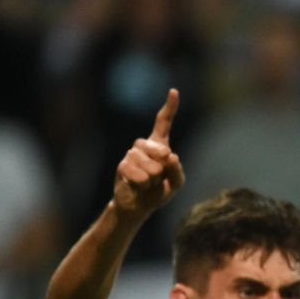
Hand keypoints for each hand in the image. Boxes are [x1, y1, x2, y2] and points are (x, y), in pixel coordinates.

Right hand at [112, 90, 184, 218]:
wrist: (138, 206)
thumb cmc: (158, 192)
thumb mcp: (176, 183)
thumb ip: (177, 170)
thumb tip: (170, 155)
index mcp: (159, 146)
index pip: (163, 124)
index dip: (169, 108)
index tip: (174, 92)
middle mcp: (143, 146)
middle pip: (159, 149)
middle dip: (163, 165)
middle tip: (160, 176)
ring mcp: (131, 155)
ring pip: (149, 163)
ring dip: (153, 178)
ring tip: (149, 184)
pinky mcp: (122, 166)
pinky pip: (137, 173)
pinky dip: (143, 183)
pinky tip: (140, 186)